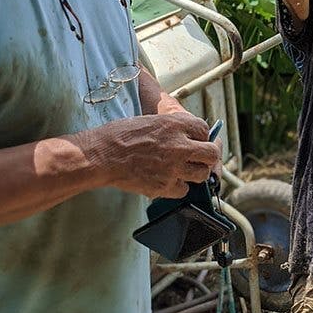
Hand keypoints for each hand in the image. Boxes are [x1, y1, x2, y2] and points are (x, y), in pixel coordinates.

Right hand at [97, 114, 217, 198]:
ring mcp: (174, 167)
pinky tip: (168, 181)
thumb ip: (171, 129)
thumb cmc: (119, 135)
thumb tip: (186, 137)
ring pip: (202, 175)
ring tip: (183, 171)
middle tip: (198, 158)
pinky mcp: (165, 186)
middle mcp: (180, 145)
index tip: (196, 141)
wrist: (101, 156)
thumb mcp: (150, 121)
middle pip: (211, 153)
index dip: (201, 136)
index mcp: (175, 124)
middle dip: (207, 156)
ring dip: (195, 173)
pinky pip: (184, 190)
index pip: (204, 129)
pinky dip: (178, 187)